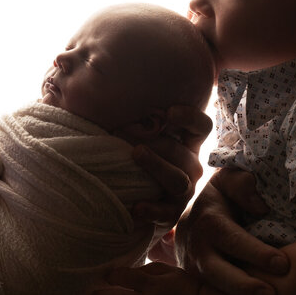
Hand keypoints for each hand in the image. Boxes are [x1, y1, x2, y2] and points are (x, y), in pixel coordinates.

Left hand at [122, 105, 211, 228]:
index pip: (201, 127)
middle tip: (123, 131)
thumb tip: (94, 80)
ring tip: (135, 155)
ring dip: (156, 166)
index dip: (189, 118)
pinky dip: (151, 209)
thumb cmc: (127, 155)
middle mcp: (190, 166)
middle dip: (154, 142)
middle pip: (183, 153)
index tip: (168, 113)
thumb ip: (126, 113)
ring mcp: (183, 191)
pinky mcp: (170, 214)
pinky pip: (167, 212)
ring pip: (179, 180)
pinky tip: (135, 206)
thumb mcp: (129, 132)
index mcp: (186, 143)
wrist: (126, 198)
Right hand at [174, 175, 287, 294]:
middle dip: (244, 287)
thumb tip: (260, 206)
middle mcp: (198, 250)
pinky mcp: (198, 287)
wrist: (191, 219)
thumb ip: (242, 185)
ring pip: (213, 291)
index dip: (256, 253)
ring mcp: (195, 271)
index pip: (232, 239)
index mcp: (208, 222)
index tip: (283, 265)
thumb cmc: (220, 198)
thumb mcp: (226, 180)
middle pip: (217, 272)